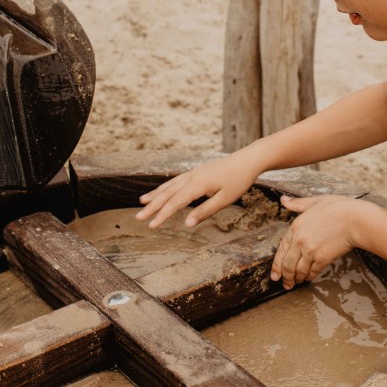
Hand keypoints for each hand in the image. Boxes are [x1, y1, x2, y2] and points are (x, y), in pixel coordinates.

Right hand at [135, 156, 259, 228]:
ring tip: (142, 202)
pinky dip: (166, 186)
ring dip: (156, 194)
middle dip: (152, 206)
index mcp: (198, 185)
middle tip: (138, 218)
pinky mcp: (197, 171)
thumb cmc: (239, 180)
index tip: (151, 226)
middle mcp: (191, 177)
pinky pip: (177, 180)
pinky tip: (162, 190)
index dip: (162, 215)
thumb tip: (187, 224)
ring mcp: (193, 172)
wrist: (248, 159)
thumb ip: (205, 211)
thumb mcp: (225, 199)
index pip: (175, 203)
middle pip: (168, 193)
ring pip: (170, 185)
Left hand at [271, 195, 359, 288]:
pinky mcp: (322, 259)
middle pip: (287, 264)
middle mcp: (300, 241)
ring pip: (298, 270)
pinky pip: (312, 272)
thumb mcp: (315, 201)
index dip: (276, 264)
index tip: (274, 274)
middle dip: (284, 276)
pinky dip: (308, 277)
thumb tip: (283, 200)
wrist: (355, 219)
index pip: (281, 249)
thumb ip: (298, 203)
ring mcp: (310, 251)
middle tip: (284, 284)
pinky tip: (308, 278)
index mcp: (296, 227)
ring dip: (296, 279)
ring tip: (294, 284)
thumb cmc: (338, 208)